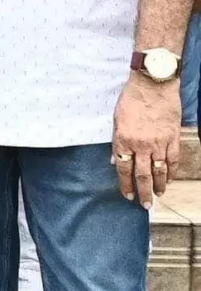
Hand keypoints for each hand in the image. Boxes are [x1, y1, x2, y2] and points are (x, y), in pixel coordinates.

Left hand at [115, 73, 183, 206]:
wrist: (153, 85)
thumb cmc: (131, 99)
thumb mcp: (116, 120)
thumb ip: (116, 141)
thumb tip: (115, 160)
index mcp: (124, 140)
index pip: (123, 168)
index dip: (125, 184)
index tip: (128, 195)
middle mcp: (141, 145)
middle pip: (143, 174)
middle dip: (144, 192)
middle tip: (145, 205)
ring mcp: (159, 142)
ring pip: (160, 170)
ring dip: (159, 185)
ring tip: (158, 195)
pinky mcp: (173, 138)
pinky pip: (173, 159)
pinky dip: (172, 171)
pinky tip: (169, 179)